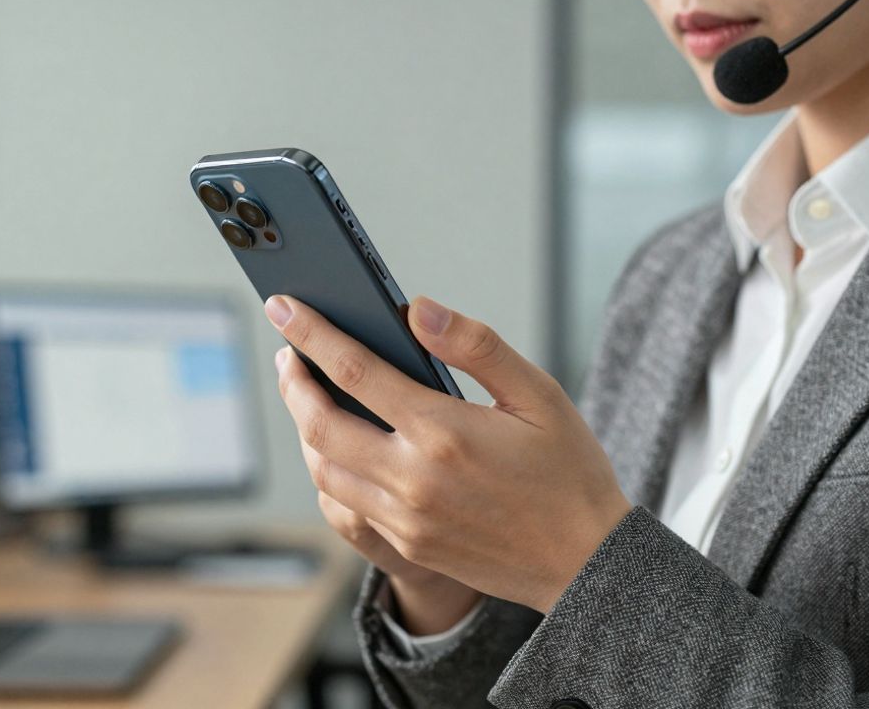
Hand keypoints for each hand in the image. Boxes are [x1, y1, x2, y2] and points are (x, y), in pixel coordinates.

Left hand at [267, 293, 630, 612]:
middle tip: (286, 354)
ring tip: (306, 395)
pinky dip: (329, 469)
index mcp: (445, 432)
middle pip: (320, 425)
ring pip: (324, 470)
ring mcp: (405, 519)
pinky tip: (338, 446)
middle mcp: (414, 479)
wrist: (585, 563)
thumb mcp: (538, 395)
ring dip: (304, 429)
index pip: (355, 371)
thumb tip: (418, 309)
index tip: (283, 306)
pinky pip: (345, 505)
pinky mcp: (407, 544)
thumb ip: (476, 346)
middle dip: (293, 383)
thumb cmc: (569, 472)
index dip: (311, 334)